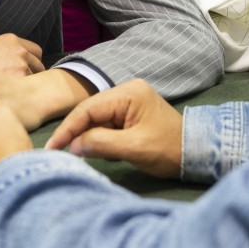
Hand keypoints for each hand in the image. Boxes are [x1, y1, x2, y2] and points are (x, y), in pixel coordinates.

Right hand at [46, 79, 182, 179]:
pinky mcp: (130, 116)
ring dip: (86, 138)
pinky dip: (98, 139)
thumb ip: (101, 143)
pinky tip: (94, 152)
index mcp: (129, 93)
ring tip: (74, 155)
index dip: (68, 128)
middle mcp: (127, 92)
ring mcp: (129, 103)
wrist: (196, 153)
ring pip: (96, 120)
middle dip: (74, 133)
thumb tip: (73, 145)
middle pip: (90, 112)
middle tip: (58, 154)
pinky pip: (106, 126)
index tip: (52, 147)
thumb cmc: (168, 149)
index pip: (88, 109)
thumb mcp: (134, 148)